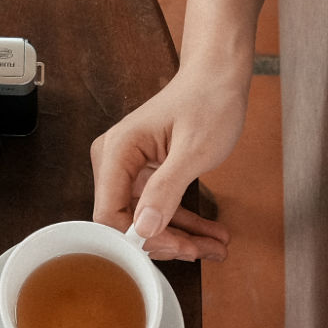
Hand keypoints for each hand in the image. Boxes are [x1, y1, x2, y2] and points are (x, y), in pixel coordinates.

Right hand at [89, 68, 244, 261]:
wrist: (218, 76)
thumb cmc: (208, 102)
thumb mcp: (194, 150)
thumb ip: (166, 190)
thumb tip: (143, 229)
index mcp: (117, 152)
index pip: (110, 214)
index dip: (140, 239)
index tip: (176, 248)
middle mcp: (114, 161)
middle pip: (128, 221)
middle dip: (166, 241)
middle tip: (203, 251)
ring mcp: (129, 169)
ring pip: (147, 219)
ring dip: (181, 236)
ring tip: (215, 247)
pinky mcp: (145, 174)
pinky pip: (159, 207)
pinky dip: (184, 223)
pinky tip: (210, 235)